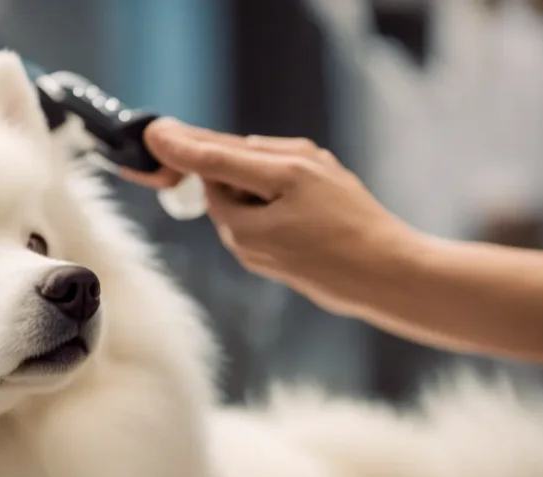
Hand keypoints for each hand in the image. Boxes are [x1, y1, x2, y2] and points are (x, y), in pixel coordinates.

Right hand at [121, 118, 418, 315]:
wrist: (392, 275)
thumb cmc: (330, 264)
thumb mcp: (259, 243)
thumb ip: (225, 208)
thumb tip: (215, 188)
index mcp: (279, 168)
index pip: (213, 153)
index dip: (177, 148)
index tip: (150, 136)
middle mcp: (296, 156)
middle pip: (229, 151)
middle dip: (198, 161)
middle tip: (162, 165)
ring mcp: (313, 166)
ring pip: (250, 169)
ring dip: (232, 187)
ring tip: (246, 232)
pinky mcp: (322, 182)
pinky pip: (272, 182)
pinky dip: (256, 197)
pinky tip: (267, 231)